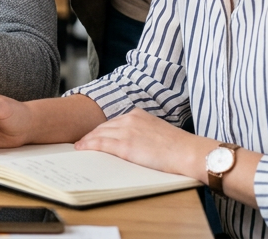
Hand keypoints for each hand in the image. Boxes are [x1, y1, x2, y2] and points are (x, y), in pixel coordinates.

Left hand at [74, 108, 212, 179]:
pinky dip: (89, 146)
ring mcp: (126, 132)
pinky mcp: (125, 146)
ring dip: (87, 141)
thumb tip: (133, 141)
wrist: (188, 152)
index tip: (92, 135)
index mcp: (138, 115)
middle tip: (81, 142)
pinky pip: (100, 144)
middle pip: (103, 127)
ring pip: (99, 134)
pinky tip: (82, 149)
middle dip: (91, 134)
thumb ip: (143, 132)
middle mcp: (130, 119)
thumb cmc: (178, 147)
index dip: (100, 130)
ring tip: (79, 147)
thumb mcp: (157, 131)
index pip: (113, 122)